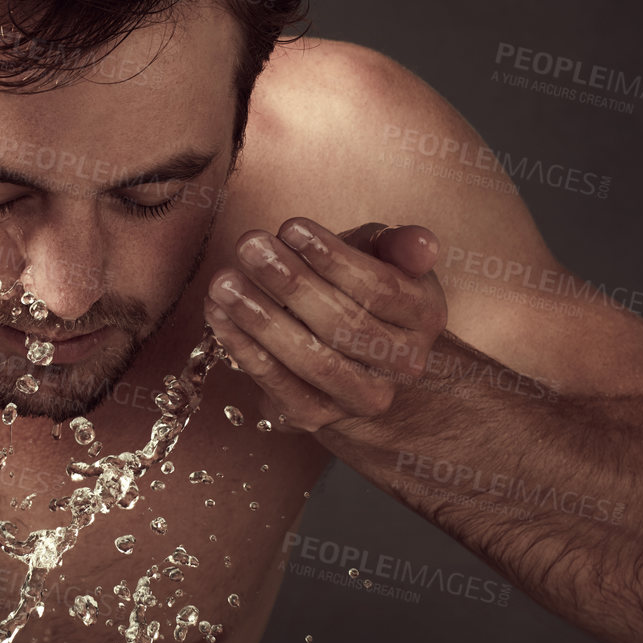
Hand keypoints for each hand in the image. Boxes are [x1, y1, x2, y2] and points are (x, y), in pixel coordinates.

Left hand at [202, 218, 445, 436]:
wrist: (357, 359)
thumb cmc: (363, 291)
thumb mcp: (384, 259)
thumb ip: (398, 245)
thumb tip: (421, 244)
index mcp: (424, 317)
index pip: (379, 288)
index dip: (332, 259)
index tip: (290, 227)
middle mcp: (402, 364)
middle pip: (342, 324)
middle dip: (289, 282)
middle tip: (249, 246)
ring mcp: (361, 396)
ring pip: (310, 359)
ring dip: (260, 318)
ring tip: (225, 282)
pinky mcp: (316, 416)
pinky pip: (277, 383)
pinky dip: (244, 348)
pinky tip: (218, 314)